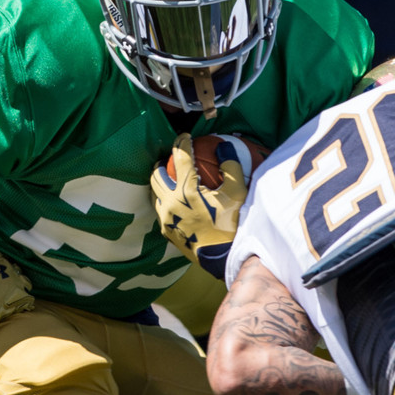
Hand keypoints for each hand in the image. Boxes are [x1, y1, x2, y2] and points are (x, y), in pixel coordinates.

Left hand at [151, 133, 247, 278]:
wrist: (222, 257)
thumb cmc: (232, 224)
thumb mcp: (238, 193)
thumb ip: (231, 166)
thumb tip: (223, 146)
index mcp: (186, 190)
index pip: (180, 157)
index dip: (182, 142)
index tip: (186, 137)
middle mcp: (170, 203)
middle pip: (156, 175)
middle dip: (162, 164)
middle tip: (170, 159)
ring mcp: (166, 218)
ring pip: (156, 195)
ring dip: (162, 184)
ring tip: (170, 181)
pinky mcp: (167, 232)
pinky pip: (162, 212)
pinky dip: (167, 202)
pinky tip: (176, 203)